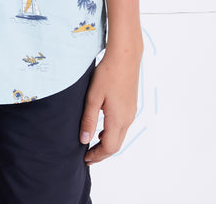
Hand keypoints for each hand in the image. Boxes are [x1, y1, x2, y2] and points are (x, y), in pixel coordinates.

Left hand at [79, 46, 141, 163]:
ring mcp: (131, 111)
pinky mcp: (131, 104)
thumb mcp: (93, 97)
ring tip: (93, 143)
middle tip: (88, 156)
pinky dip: (113, 132)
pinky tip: (103, 127)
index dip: (97, 156)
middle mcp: (128, 118)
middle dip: (102, 153)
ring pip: (120, 135)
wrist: (125, 56)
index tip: (85, 159)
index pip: (109, 148)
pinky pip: (123, 125)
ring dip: (107, 142)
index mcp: (118, 119)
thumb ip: (89, 120)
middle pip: (116, 145)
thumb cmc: (107, 74)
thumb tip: (84, 140)